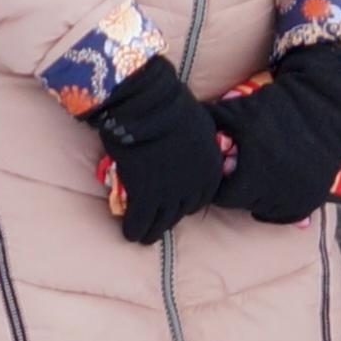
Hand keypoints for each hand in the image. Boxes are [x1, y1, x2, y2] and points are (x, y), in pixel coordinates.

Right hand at [82, 60, 230, 247]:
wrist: (147, 104)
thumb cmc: (170, 105)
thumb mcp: (197, 126)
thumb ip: (196, 146)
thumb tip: (189, 152)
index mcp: (211, 169)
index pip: (200, 197)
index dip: (185, 201)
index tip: (173, 203)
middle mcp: (195, 186)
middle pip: (181, 212)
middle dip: (169, 218)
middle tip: (157, 223)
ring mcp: (170, 195)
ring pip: (162, 222)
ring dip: (152, 231)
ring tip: (142, 236)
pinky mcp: (146, 197)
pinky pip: (140, 221)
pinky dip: (134, 229)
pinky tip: (129, 233)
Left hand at [211, 41, 340, 221]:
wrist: (319, 105)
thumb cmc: (272, 106)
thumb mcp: (235, 111)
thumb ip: (211, 126)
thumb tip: (190, 136)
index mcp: (252, 175)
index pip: (225, 197)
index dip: (222, 184)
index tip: (226, 170)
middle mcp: (276, 192)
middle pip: (246, 204)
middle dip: (240, 190)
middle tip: (242, 171)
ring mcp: (298, 197)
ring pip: (269, 210)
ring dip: (261, 199)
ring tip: (260, 177)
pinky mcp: (315, 197)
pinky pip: (292, 214)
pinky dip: (282, 206)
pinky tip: (277, 189)